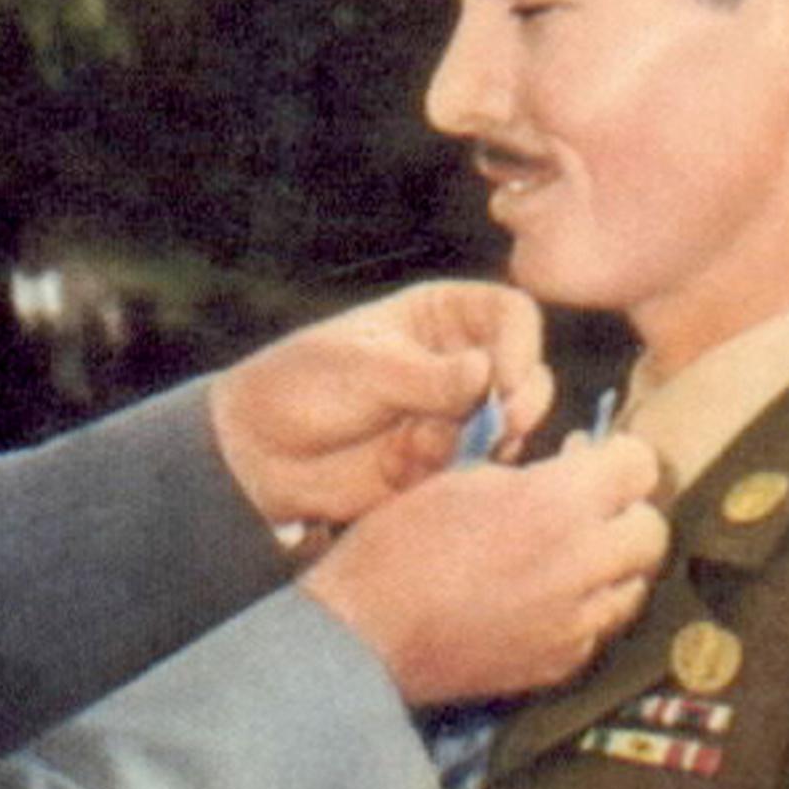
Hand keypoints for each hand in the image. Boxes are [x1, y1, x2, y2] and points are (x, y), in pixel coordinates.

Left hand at [208, 282, 554, 527]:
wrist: (260, 454)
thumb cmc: (302, 387)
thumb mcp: (362, 368)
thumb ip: (426, 375)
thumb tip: (486, 373)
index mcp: (442, 317)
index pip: (512, 315)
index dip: (521, 345)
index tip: (500, 381)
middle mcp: (458, 363)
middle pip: (528, 375)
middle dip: (519, 403)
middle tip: (498, 427)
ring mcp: (454, 415)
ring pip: (509, 430)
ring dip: (478, 443)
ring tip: (420, 448)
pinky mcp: (442, 463)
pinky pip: (476, 471)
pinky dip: (449, 473)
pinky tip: (402, 470)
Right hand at [301, 433, 668, 704]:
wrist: (364, 634)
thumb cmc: (397, 548)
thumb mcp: (459, 479)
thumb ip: (528, 473)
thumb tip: (569, 469)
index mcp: (555, 503)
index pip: (639, 465)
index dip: (617, 458)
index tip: (593, 462)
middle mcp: (581, 564)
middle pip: (653, 529)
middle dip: (625, 514)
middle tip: (586, 510)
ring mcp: (576, 621)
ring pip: (635, 586)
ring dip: (612, 566)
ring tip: (567, 558)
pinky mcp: (560, 663)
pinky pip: (598, 629)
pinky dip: (582, 612)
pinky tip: (541, 602)